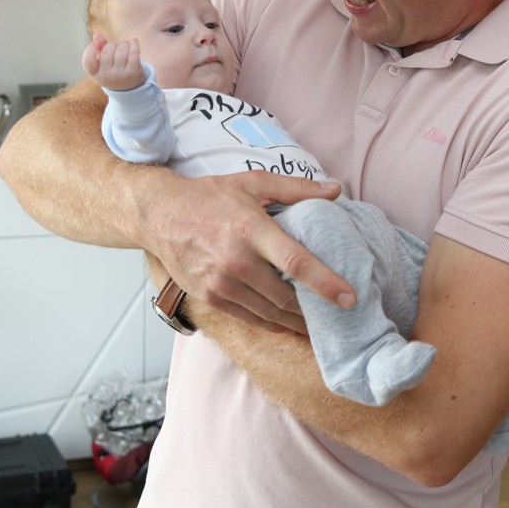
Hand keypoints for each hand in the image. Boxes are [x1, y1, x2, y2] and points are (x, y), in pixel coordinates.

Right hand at [82, 33, 144, 90]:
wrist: (129, 87)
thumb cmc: (112, 70)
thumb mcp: (102, 62)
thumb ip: (99, 47)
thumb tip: (97, 36)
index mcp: (95, 74)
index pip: (88, 61)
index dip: (90, 49)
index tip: (95, 44)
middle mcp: (106, 77)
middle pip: (107, 50)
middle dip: (112, 45)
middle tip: (116, 50)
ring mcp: (120, 75)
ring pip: (121, 49)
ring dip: (124, 45)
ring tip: (125, 49)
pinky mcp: (133, 72)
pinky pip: (133, 52)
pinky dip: (134, 44)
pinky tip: (134, 42)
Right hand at [141, 170, 356, 333]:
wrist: (159, 215)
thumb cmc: (209, 197)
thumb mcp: (253, 183)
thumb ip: (296, 188)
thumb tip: (335, 190)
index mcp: (252, 230)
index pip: (296, 263)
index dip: (326, 284)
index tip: (349, 298)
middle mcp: (236, 261)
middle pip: (286, 298)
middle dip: (316, 312)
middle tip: (340, 317)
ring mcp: (221, 284)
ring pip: (269, 314)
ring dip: (296, 322)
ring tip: (318, 324)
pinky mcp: (210, 298)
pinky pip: (249, 318)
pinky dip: (272, 323)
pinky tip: (288, 321)